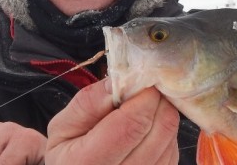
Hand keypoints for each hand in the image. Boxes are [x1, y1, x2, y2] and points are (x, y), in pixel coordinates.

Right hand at [46, 78, 179, 164]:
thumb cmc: (67, 154)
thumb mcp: (63, 127)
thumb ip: (89, 102)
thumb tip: (122, 80)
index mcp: (87, 163)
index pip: (132, 124)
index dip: (144, 96)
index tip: (141, 80)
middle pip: (160, 131)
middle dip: (157, 101)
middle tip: (144, 90)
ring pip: (171, 140)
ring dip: (162, 117)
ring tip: (142, 111)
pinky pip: (173, 153)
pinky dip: (165, 135)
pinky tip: (146, 131)